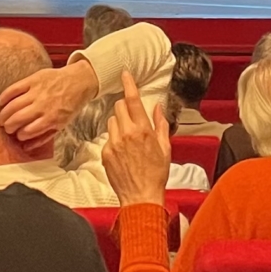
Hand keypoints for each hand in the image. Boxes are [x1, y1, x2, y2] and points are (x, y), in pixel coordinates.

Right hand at [0, 57, 98, 152]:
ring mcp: (36, 92)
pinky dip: (4, 96)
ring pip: (13, 105)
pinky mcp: (32, 80)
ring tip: (2, 118)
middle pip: (18, 119)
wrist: (79, 82)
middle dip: (9, 126)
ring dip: (4, 114)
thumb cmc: (70, 105)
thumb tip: (26, 147)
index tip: (17, 136)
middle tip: (6, 128)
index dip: (20, 135)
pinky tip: (0, 102)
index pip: (28, 131)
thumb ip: (44, 136)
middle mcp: (43, 106)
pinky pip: (14, 89)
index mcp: (51, 119)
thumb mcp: (62, 124)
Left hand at [100, 71, 171, 207]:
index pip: (132, 100)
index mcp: (143, 130)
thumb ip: (161, 124)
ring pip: (112, 121)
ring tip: (129, 139)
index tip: (125, 74)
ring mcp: (113, 143)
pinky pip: (108, 137)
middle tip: (133, 118)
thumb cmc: (155, 174)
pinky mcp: (105, 153)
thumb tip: (158, 108)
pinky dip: (114, 139)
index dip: (128, 84)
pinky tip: (123, 152)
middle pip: (119, 107)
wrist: (140, 196)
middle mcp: (126, 134)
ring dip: (119, 123)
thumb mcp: (165, 148)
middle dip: (125, 108)